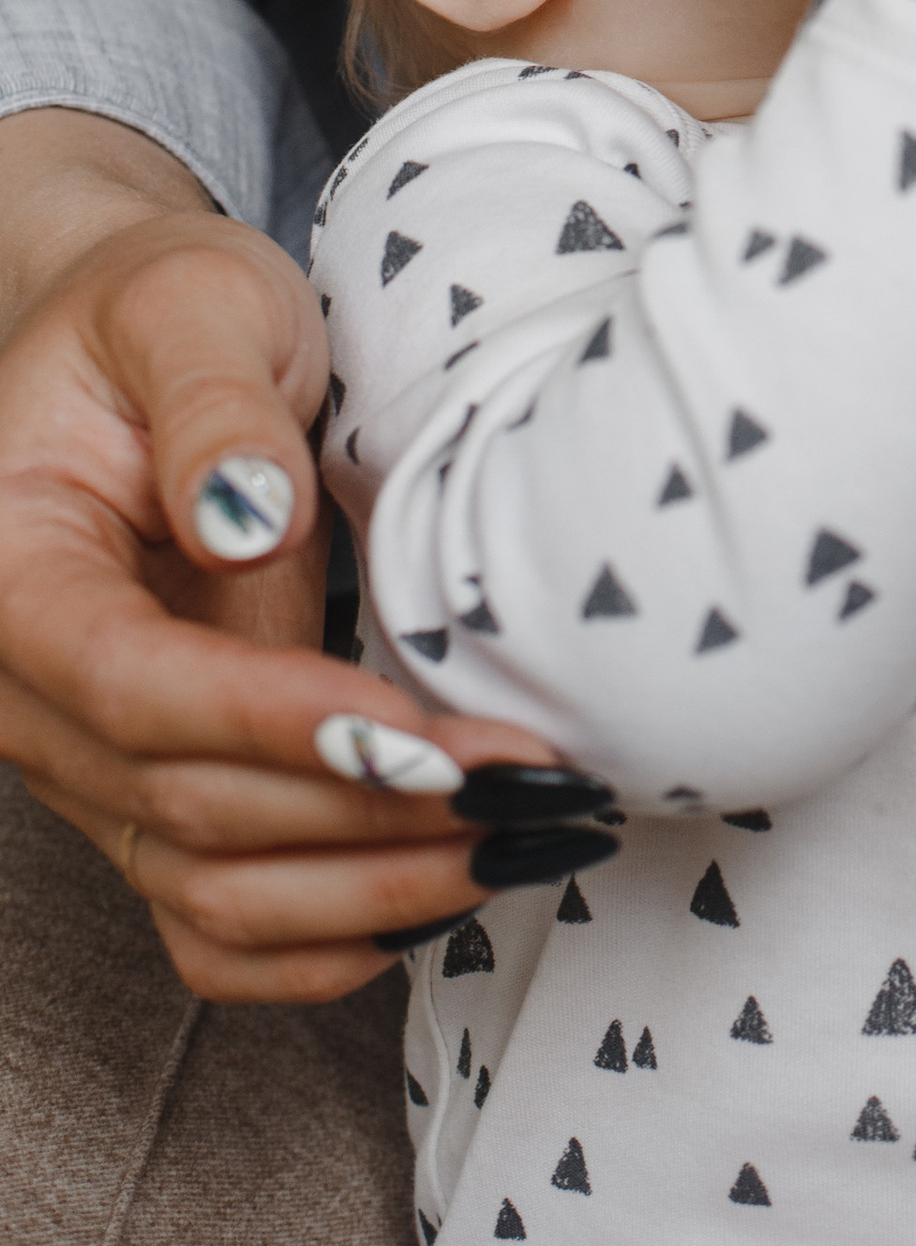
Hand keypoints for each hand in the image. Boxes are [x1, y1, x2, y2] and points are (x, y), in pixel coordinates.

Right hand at [0, 117, 579, 996]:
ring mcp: (89, 762)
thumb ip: (215, 406)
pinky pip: (211, 922)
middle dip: (369, 813)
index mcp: (10, 577)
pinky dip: (320, 942)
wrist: (143, 343)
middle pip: (187, 807)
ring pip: (208, 889)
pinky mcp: (154, 793)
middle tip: (533, 785)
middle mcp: (29, 696)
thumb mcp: (190, 304)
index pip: (135, 687)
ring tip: (523, 841)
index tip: (419, 733)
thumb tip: (245, 516)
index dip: (277, 725)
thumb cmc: (164, 308)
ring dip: (371, 889)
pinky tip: (441, 898)